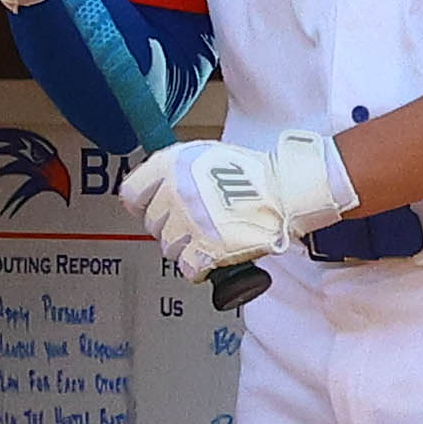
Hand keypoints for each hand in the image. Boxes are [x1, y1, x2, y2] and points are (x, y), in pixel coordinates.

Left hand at [127, 128, 358, 275]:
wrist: (290, 190)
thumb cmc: (257, 175)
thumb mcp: (207, 156)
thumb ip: (177, 171)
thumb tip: (155, 190)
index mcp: (173, 164)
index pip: (132, 194)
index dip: (144, 205)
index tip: (153, 211)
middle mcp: (177, 191)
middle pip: (152, 224)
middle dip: (172, 228)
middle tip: (195, 224)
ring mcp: (192, 220)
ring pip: (169, 248)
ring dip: (187, 248)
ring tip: (209, 239)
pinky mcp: (209, 247)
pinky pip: (188, 267)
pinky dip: (200, 268)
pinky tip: (212, 259)